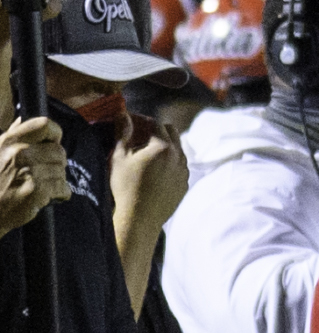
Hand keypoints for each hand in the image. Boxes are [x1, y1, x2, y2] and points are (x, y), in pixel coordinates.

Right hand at [0, 115, 68, 234]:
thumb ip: (11, 135)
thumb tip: (21, 120)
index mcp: (11, 140)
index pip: (46, 125)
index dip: (55, 135)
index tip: (52, 145)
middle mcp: (20, 152)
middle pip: (59, 151)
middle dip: (57, 163)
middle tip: (46, 173)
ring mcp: (29, 171)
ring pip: (62, 171)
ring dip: (57, 180)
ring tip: (43, 185)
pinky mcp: (37, 190)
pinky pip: (64, 188)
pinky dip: (60, 194)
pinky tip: (48, 196)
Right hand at [110, 115, 188, 229]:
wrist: (140, 218)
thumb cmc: (126, 186)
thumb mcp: (119, 156)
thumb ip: (122, 132)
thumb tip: (123, 113)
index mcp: (164, 147)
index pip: (155, 123)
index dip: (141, 120)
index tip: (129, 123)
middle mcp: (179, 157)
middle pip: (171, 132)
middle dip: (156, 130)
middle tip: (139, 135)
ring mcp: (184, 172)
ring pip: (178, 149)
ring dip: (165, 145)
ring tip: (146, 152)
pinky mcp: (185, 185)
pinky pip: (180, 166)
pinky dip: (170, 161)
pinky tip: (156, 168)